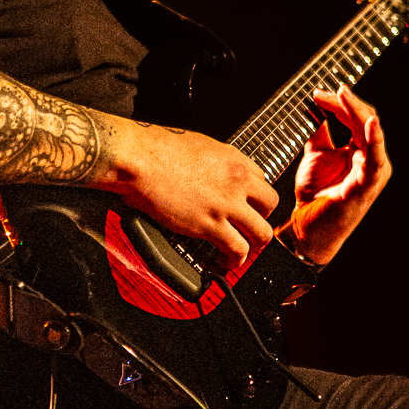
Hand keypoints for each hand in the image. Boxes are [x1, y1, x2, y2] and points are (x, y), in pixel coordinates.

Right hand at [95, 117, 278, 268]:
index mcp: (234, 158)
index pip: (262, 181)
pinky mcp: (210, 225)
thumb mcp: (197, 146)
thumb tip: (208, 172)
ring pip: (262, 233)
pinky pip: (237, 250)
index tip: (243, 206)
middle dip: (259, 218)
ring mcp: (226, 204)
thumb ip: (211, 162)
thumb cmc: (155, 148)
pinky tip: (222, 262)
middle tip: (245, 228)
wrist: (139, 158)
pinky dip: (233, 261)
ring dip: (253, 245)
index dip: (252, 197)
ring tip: (239, 251)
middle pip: (270, 206)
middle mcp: (237, 180)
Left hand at [280, 86, 390, 264]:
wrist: (307, 226)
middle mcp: (370, 158)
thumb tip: (314, 108)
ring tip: (342, 96)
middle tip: (323, 93)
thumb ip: (319, 133)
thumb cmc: (315, 194)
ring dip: (356, 112)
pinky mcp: (368, 185)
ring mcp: (372, 171)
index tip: (316, 95)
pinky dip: (375, 140)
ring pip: (370, 132)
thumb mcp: (315, 156)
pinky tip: (371, 124)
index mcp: (360, 150)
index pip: (354, 118)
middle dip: (344, 103)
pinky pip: (375, 160)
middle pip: (364, 120)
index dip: (337, 103)